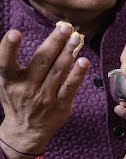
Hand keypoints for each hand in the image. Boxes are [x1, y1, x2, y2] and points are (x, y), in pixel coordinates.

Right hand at [0, 24, 89, 153]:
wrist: (26, 130)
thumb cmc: (17, 99)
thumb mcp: (7, 82)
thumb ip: (13, 62)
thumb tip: (26, 36)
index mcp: (9, 80)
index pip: (5, 62)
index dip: (8, 48)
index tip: (14, 33)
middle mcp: (26, 88)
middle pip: (41, 61)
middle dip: (54, 42)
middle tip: (65, 28)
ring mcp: (44, 97)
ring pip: (58, 71)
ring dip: (68, 53)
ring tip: (76, 38)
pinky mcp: (60, 105)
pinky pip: (70, 87)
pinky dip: (78, 74)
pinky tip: (84, 62)